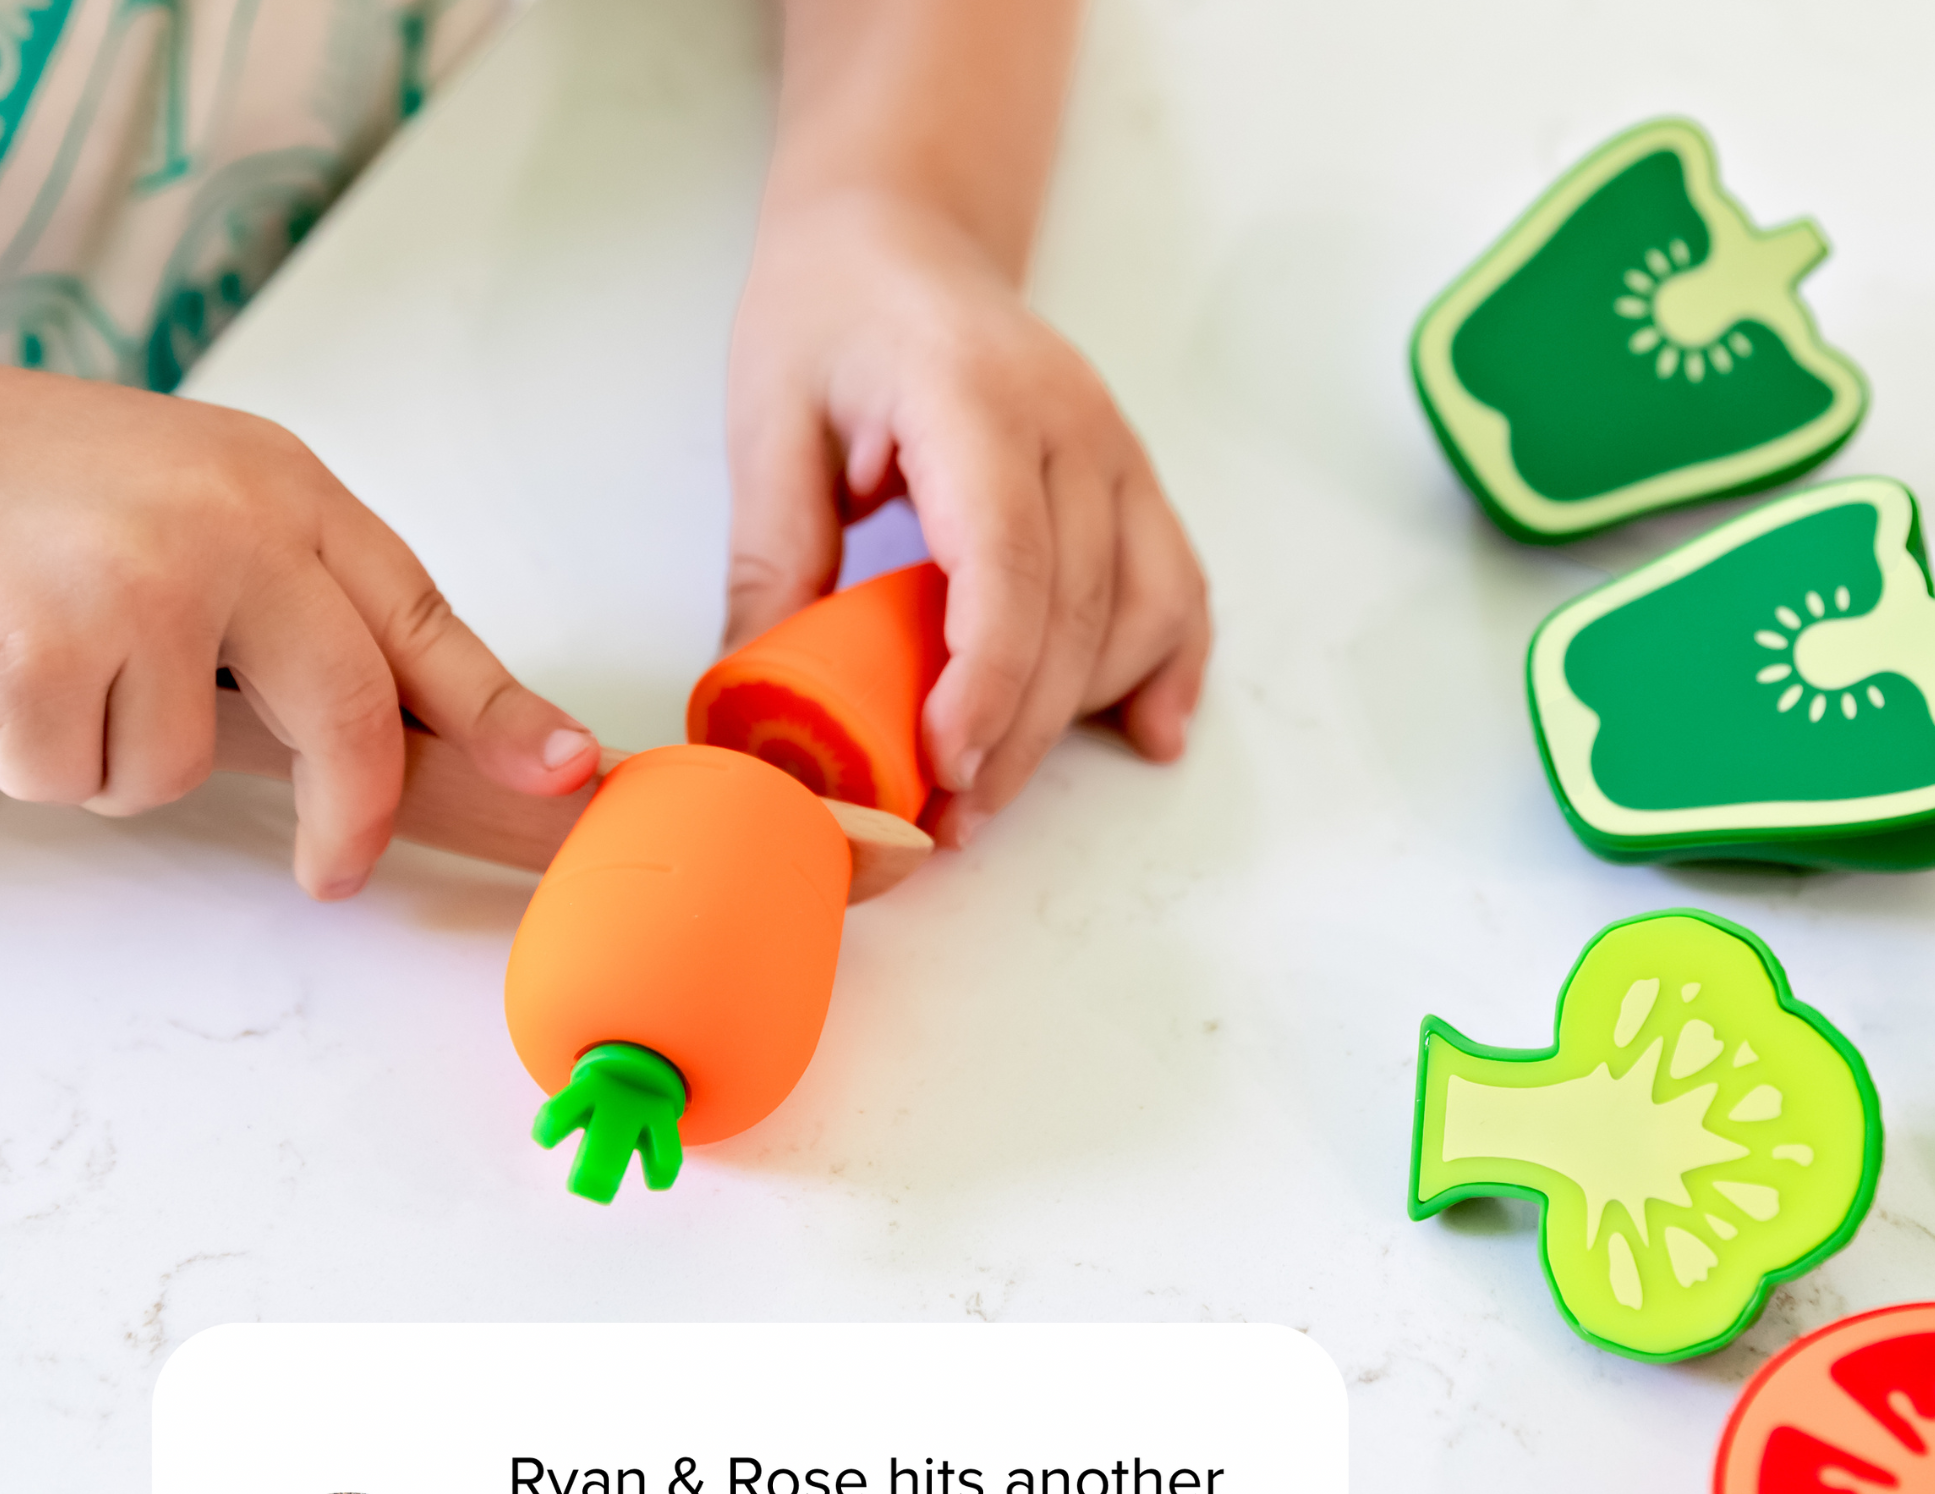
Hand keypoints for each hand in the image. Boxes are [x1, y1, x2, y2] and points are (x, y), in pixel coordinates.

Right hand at [0, 367, 599, 897]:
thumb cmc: (42, 487)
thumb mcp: (199, 509)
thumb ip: (301, 606)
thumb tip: (407, 732)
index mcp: (282, 491)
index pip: (421, 618)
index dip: (501, 712)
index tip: (564, 772)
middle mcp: (230, 525)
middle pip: (349, 717)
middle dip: (346, 818)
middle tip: (330, 869)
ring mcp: (141, 580)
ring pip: (177, 769)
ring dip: (113, 755)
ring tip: (57, 661)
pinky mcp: (44, 641)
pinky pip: (76, 775)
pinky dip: (30, 754)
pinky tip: (2, 669)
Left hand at [723, 194, 1209, 846]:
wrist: (900, 233)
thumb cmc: (827, 316)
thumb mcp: (767, 418)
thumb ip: (772, 556)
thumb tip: (757, 702)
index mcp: (974, 395)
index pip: (1009, 558)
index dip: (987, 676)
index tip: (944, 762)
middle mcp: (1071, 424)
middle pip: (1075, 610)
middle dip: (1018, 732)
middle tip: (950, 819)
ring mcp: (1116, 452)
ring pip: (1136, 611)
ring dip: (1077, 716)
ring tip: (995, 789)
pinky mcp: (1133, 481)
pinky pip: (1178, 586)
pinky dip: (1169, 667)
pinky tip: (1146, 734)